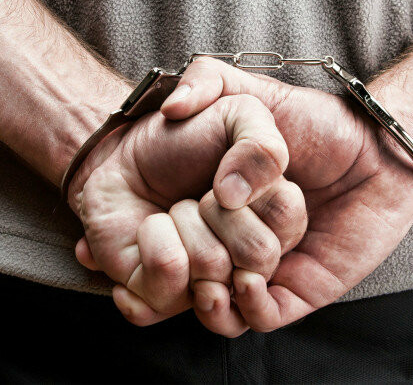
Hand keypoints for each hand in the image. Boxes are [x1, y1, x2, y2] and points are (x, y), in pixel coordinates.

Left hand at [67, 94, 305, 318]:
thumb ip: (263, 145)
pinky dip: (154, 245)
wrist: (124, 154)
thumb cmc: (183, 136)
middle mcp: (246, 257)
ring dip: (183, 223)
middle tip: (199, 197)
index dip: (258, 197)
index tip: (230, 183)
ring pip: (213, 271)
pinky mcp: (163, 298)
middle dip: (219, 213)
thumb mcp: (237, 115)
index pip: (288, 222)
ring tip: (173, 211)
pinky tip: (149, 232)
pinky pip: (168, 288)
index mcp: (272, 219)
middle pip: (259, 256)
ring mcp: (207, 281)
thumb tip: (233, 197)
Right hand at [159, 57, 412, 335]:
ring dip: (210, 295)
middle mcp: (239, 237)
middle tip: (203, 236)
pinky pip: (262, 317)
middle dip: (192, 260)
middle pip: (196, 270)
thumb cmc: (318, 121)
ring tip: (212, 273)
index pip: (175, 234)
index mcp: (221, 204)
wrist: (378, 148)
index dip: (158, 236)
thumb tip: (171, 108)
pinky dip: (248, 306)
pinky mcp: (300, 290)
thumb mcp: (254, 93)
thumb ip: (207, 81)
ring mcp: (268, 267)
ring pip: (222, 305)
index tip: (155, 220)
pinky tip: (250, 278)